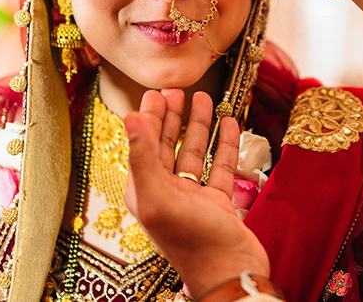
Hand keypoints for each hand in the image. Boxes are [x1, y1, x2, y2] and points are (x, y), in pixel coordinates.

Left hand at [124, 89, 269, 297]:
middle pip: (167, 146)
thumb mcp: (160, 197)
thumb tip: (131, 116)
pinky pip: (220, 166)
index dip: (149, 118)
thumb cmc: (193, 242)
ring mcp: (193, 198)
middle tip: (176, 91)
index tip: (155, 93)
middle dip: (171, 117)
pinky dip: (224, 144)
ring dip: (199, 125)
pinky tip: (230, 124)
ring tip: (204, 99)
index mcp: (145, 192)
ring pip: (194, 153)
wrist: (231, 273)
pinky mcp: (217, 203)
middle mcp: (166, 193)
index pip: (143, 146)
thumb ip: (143, 156)